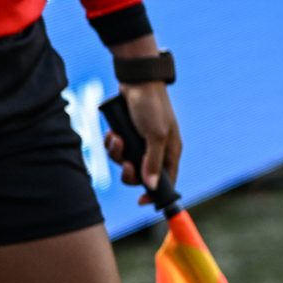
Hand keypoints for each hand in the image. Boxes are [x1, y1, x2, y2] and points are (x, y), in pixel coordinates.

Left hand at [107, 81, 182, 203]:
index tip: (142, 201)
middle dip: (128, 172)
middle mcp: (156, 149)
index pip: (167, 180)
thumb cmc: (152, 106)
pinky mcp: (127, 133)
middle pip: (141, 175)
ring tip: (116, 139)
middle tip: (124, 163)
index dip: (155, 193)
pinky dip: (112, 144)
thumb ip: (152, 161)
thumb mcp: (155, 135)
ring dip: (116, 154)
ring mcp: (140, 141)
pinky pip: (116, 148)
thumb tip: (150, 186)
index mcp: (170, 151)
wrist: (137, 81)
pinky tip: (112, 133)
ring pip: (125, 161)